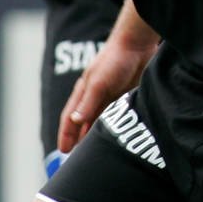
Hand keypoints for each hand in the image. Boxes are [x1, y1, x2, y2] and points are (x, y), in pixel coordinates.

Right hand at [57, 35, 155, 154]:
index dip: (66, 134)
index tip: (63, 151)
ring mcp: (111, 95)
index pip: (70, 118)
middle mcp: (95, 95)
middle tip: (78, 158)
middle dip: (79, 139)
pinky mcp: (126, 95)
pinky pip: (117, 115)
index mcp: (84, 91)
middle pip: (84, 122)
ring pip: (100, 120)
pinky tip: (117, 136)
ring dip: (96, 134)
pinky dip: (113, 126)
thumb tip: (74, 121)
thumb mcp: (99, 83)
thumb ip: (87, 103)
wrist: (138, 44)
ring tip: (95, 151)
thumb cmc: (115, 59)